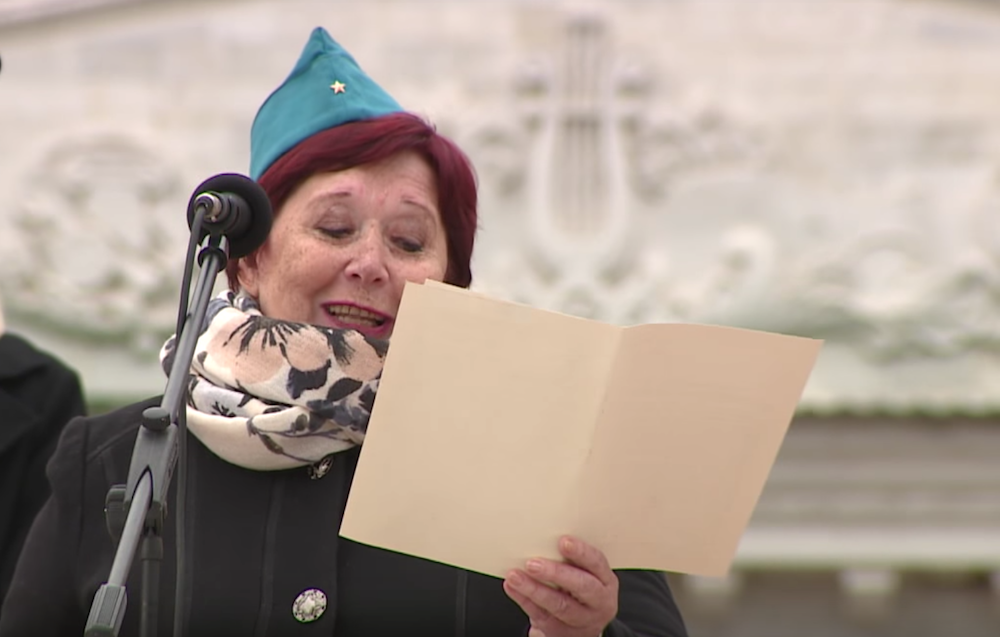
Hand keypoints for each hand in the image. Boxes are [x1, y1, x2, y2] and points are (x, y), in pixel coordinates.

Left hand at [503, 535, 617, 636]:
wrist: (583, 626)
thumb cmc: (581, 589)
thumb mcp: (586, 574)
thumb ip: (573, 560)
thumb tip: (545, 537)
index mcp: (606, 581)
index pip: (597, 563)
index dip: (581, 552)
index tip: (563, 541)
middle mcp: (598, 602)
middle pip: (581, 587)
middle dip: (556, 573)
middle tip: (533, 563)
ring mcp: (582, 620)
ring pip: (559, 605)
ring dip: (534, 590)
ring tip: (515, 576)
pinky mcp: (562, 631)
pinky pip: (542, 616)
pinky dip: (524, 600)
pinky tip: (512, 587)